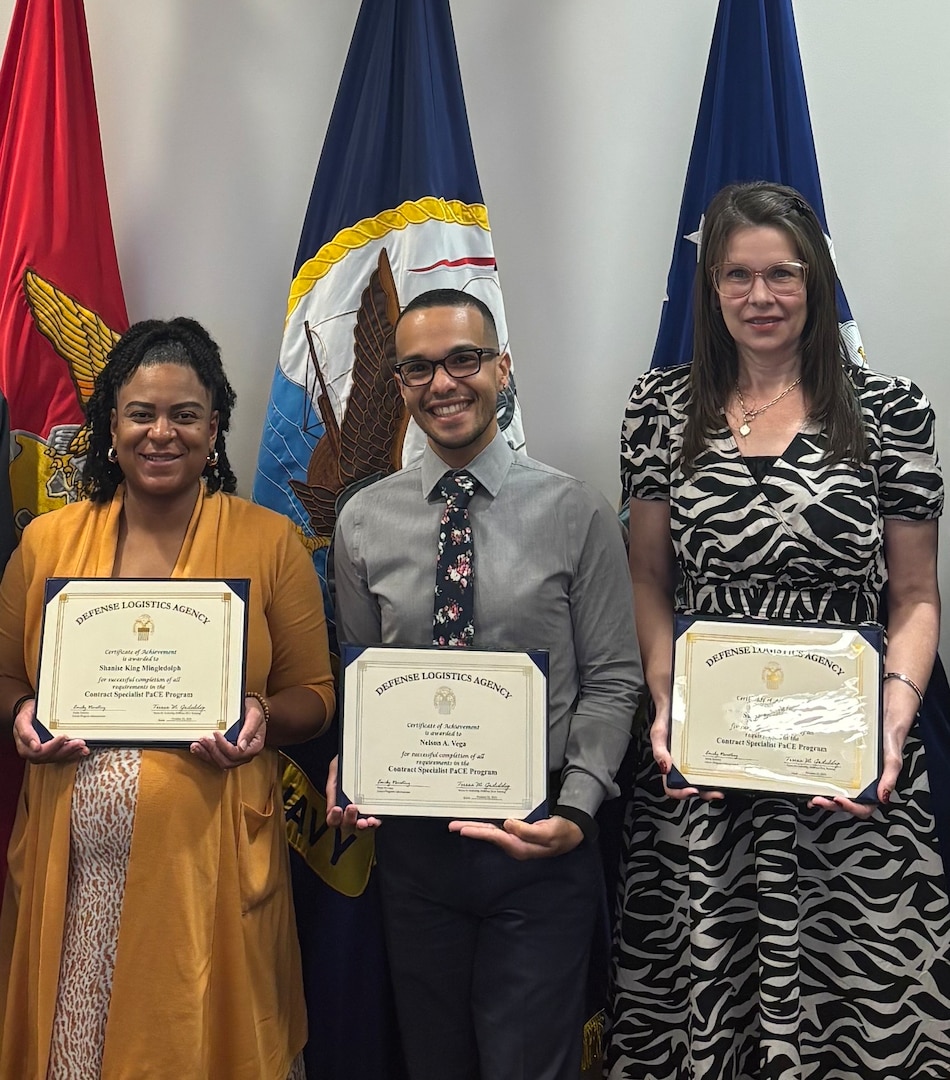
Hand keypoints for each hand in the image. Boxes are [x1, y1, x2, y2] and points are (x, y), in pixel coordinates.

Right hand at [13, 697, 88, 762]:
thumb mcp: (22, 720)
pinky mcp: (53, 752)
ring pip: (59, 757)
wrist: (31, 713)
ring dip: (73, 752)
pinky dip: (74, 753)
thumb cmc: (27, 715)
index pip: (40, 752)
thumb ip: (25, 732)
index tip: (63, 737)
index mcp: (25, 748)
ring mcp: (44, 754)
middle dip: (67, 750)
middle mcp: (35, 754)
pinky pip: (63, 756)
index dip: (52, 746)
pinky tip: (82, 750)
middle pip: (52, 756)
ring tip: (83, 746)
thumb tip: (35, 746)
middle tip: (78, 742)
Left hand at [189, 695, 266, 769]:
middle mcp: (245, 754)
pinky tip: (198, 748)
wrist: (251, 709)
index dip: (224, 746)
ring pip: (220, 763)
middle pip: (227, 761)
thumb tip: (241, 747)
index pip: (237, 753)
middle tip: (203, 739)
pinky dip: (206, 755)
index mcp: (255, 746)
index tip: (215, 733)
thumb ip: (249, 730)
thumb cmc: (254, 711)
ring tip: (196, 746)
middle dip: (212, 751)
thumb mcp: (254, 716)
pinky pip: (216, 759)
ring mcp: (237, 756)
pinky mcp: (228, 753)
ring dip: (206, 755)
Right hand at [325, 754, 380, 835]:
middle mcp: (350, 808)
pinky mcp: (376, 808)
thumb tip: (334, 798)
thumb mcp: (335, 768)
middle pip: (347, 825)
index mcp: (337, 801)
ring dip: (363, 826)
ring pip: (362, 826)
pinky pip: (376, 819)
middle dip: (349, 820)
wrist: (361, 752)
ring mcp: (364, 809)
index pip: (332, 818)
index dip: (334, 817)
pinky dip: (375, 821)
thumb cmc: (347, 760)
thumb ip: (333, 783)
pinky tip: (375, 818)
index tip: (337, 809)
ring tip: (366, 820)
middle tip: (352, 808)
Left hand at [447, 815, 582, 859]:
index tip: (462, 829)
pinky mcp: (517, 833)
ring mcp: (515, 839)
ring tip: (459, 823)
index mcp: (520, 847)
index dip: (477, 832)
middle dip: (470, 829)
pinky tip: (479, 820)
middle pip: (488, 835)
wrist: (571, 833)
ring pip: (490, 832)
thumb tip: (508, 824)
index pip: (494, 837)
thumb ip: (527, 831)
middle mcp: (514, 844)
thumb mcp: (548, 833)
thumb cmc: (561, 833)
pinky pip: (498, 828)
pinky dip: (486, 824)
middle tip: (452, 825)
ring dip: (475, 826)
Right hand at [650, 701, 723, 801]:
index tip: (692, 790)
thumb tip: (665, 768)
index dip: (681, 793)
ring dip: (715, 782)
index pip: (672, 786)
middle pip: (694, 785)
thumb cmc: (665, 716)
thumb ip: (659, 749)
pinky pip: (713, 761)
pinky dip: (720, 767)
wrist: (676, 697)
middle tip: (717, 792)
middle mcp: (684, 763)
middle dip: (706, 792)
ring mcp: (696, 756)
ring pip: (705, 776)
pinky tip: (728, 766)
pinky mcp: (706, 748)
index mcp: (670, 763)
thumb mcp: (659, 732)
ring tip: (726, 782)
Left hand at [809, 706, 909, 818]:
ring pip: (837, 795)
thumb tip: (883, 797)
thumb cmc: (889, 741)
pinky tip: (811, 782)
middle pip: (846, 804)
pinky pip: (831, 779)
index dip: (851, 808)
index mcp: (876, 789)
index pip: (864, 808)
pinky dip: (822, 784)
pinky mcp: (842, 768)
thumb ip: (889, 778)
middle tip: (817, 800)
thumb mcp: (892, 760)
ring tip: (811, 796)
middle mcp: (862, 787)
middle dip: (831, 805)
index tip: (839, 799)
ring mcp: (851, 779)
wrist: (882, 721)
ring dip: (824, 798)